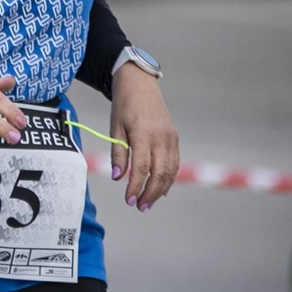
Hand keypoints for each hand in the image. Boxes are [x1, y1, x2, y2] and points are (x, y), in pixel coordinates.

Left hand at [109, 65, 179, 211]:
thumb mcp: (115, 128)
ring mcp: (171, 138)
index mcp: (143, 134)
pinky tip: (161, 189)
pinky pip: (175, 163)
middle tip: (139, 207)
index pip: (141, 168)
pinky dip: (169, 178)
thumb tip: (118, 178)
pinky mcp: (175, 138)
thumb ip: (118, 153)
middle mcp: (161, 137)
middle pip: (159, 173)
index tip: (128, 200)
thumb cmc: (123, 106)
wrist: (140, 84)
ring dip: (160, 189)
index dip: (135, 186)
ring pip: (170, 171)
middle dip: (150, 193)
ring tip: (148, 203)